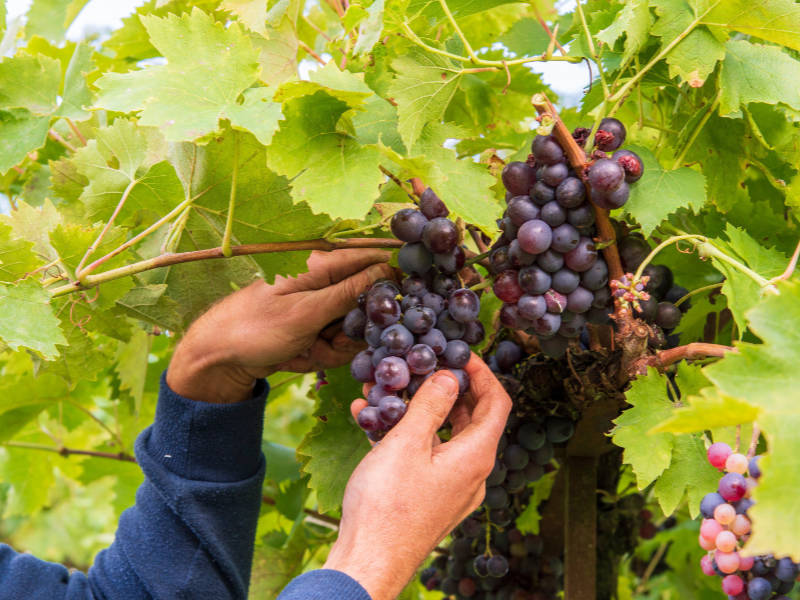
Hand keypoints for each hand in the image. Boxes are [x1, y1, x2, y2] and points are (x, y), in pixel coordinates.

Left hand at [167, 249, 393, 402]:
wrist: (218, 356)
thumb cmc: (255, 328)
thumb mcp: (306, 312)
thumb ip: (349, 292)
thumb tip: (389, 271)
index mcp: (321, 263)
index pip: (374, 262)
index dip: (384, 289)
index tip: (375, 316)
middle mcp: (324, 280)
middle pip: (368, 302)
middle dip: (352, 330)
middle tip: (327, 341)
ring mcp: (321, 304)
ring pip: (354, 327)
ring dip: (334, 346)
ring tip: (306, 349)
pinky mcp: (316, 325)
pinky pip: (337, 341)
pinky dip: (322, 353)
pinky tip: (298, 355)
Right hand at [323, 355, 511, 599]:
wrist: (369, 561)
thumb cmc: (389, 504)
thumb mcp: (408, 442)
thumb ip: (431, 405)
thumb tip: (449, 377)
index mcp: (477, 456)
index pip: (498, 402)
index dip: (483, 373)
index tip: (460, 355)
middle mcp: (473, 473)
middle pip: (472, 418)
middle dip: (446, 388)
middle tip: (423, 367)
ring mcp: (453, 488)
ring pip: (444, 437)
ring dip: (419, 410)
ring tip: (388, 389)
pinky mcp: (431, 498)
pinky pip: (426, 457)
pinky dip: (407, 436)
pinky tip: (372, 420)